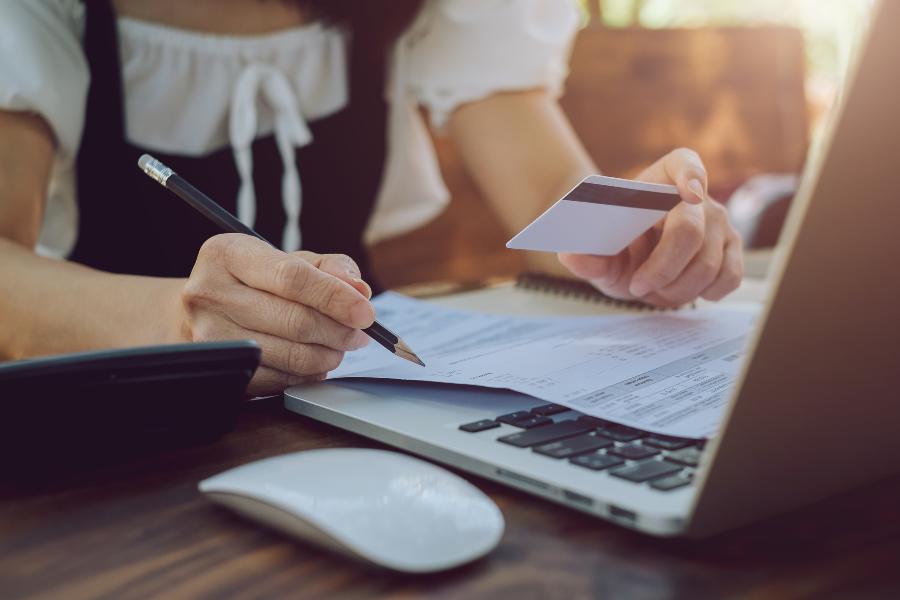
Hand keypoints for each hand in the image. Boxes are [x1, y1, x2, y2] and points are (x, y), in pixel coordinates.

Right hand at [176, 233, 374, 394]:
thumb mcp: (284, 259)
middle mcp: (210, 293)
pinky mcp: (222, 371)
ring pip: (292, 355)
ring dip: (329, 355)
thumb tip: (359, 289)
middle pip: (295, 321)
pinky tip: (314, 360)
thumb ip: (327, 267)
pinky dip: (309, 373)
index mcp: (227, 254)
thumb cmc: (251, 282)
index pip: (292, 277)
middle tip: (360, 333)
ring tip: (339, 345)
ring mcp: (211, 337)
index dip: (335, 297)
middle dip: (339, 331)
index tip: (366, 312)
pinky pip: (281, 380)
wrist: (196, 312)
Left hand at [558, 148, 742, 307]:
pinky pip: (729, 277)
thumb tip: (571, 256)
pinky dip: (704, 293)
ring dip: (676, 289)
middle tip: (637, 286)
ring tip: (653, 291)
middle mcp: (697, 197)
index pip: (684, 163)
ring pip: (708, 264)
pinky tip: (680, 292)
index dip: (690, 175)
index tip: (688, 194)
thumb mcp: (597, 255)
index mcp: (661, 179)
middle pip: (690, 232)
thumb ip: (584, 256)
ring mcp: (720, 222)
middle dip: (663, 269)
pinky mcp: (732, 249)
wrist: (634, 263)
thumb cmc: (618, 249)